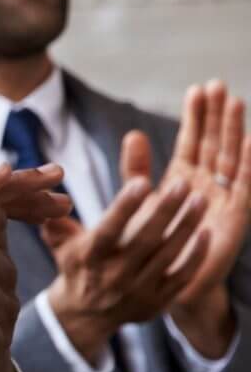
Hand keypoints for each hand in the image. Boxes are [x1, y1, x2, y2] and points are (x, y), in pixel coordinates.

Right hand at [38, 127, 206, 363]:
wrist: (85, 316)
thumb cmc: (77, 268)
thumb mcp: (63, 244)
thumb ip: (60, 219)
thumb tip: (53, 199)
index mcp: (89, 257)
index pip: (108, 230)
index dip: (125, 207)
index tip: (142, 182)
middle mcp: (113, 275)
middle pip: (144, 240)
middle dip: (165, 211)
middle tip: (182, 184)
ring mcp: (137, 290)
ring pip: (167, 256)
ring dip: (186, 228)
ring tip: (200, 201)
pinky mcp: (157, 302)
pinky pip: (181, 277)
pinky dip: (195, 256)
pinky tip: (205, 233)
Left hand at [162, 81, 246, 351]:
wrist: (157, 286)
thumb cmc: (147, 244)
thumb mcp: (137, 202)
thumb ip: (135, 170)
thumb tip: (132, 134)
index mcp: (183, 181)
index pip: (192, 142)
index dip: (196, 117)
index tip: (197, 90)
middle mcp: (207, 187)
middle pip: (214, 144)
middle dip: (217, 116)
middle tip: (218, 85)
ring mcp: (223, 201)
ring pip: (230, 159)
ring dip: (234, 131)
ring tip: (235, 102)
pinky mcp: (234, 219)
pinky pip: (245, 188)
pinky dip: (249, 166)